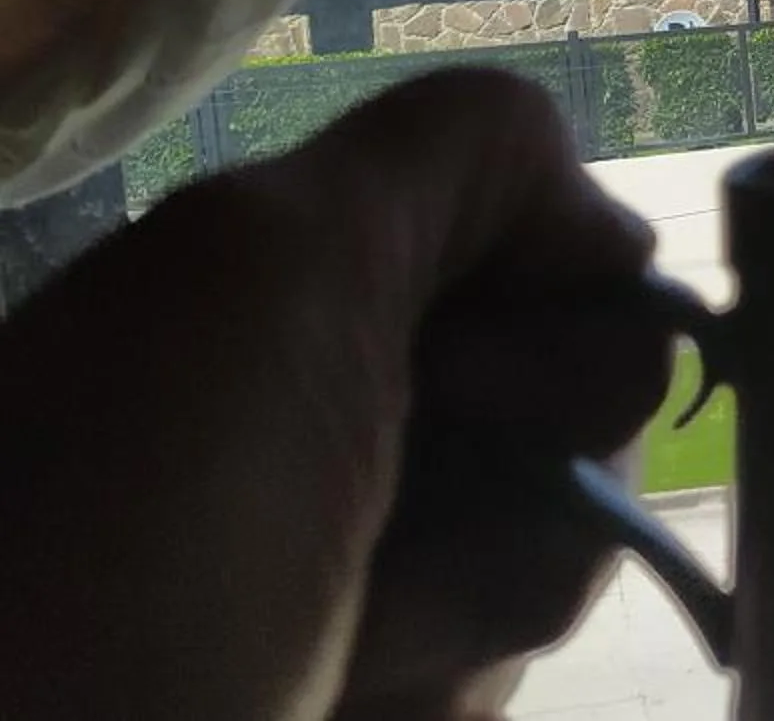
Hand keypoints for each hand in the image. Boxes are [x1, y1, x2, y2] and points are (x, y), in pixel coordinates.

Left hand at [0, 68, 669, 719]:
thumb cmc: (123, 540)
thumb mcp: (269, 261)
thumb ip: (460, 150)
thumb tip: (606, 227)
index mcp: (312, 274)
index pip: (568, 253)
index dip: (567, 315)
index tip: (460, 375)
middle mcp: (343, 394)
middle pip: (591, 407)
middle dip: (542, 477)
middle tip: (390, 524)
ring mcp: (359, 550)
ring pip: (559, 551)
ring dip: (479, 606)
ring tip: (335, 648)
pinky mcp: (369, 673)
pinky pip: (493, 676)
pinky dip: (438, 695)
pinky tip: (337, 701)